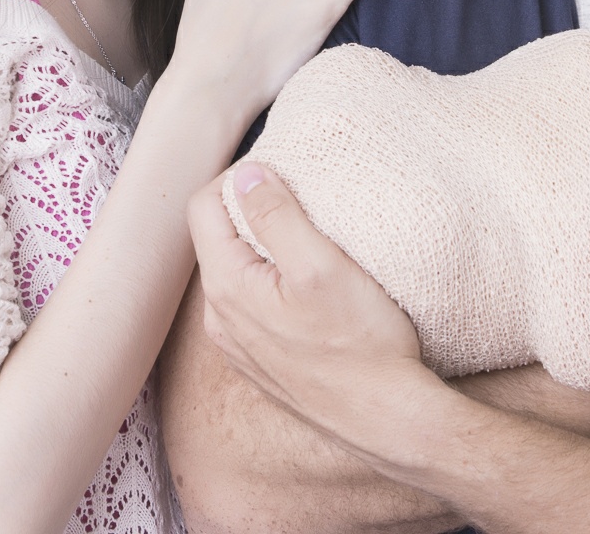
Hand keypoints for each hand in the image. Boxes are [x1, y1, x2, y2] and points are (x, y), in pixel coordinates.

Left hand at [189, 162, 430, 432]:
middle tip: (304, 198)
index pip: (203, 206)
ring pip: (238, 273)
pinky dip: (275, 283)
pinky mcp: (263, 363)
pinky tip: (315, 288)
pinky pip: (255, 306)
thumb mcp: (323, 265)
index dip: (239, 177)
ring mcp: (240, 345)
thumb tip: (248, 174)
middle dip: (253, 209)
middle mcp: (220, 319)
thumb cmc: (361, 345)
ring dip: (266, 248)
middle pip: (219, 239)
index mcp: (228, 287)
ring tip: (314, 239)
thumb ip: (278, 215)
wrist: (386, 418)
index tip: (283, 170)